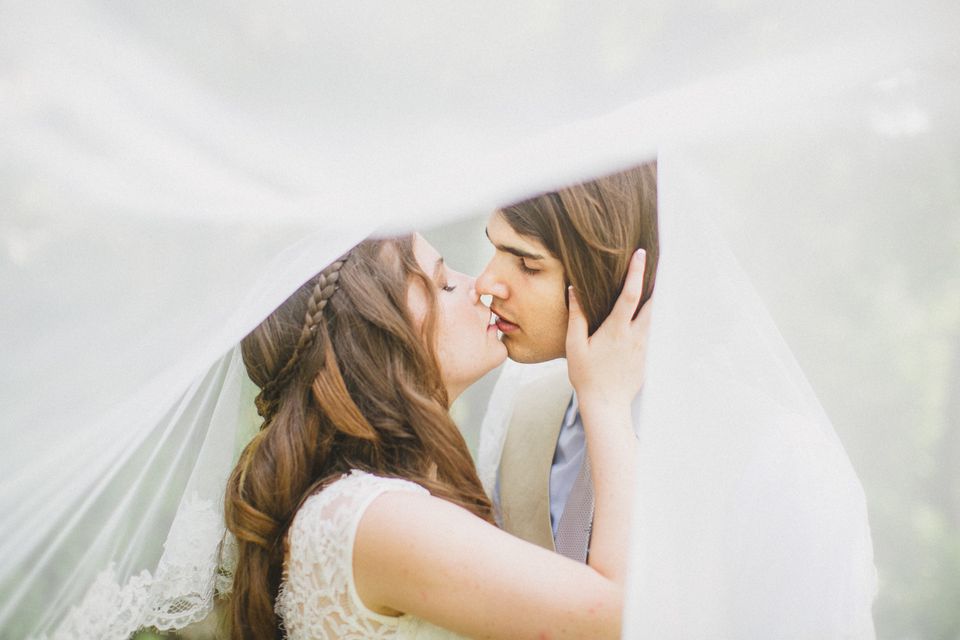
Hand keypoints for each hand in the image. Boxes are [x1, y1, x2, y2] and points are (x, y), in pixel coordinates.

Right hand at [566, 248, 651, 408]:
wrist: (607, 405)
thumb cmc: (587, 376)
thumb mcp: (575, 346)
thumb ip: (577, 316)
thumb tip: (574, 291)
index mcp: (617, 330)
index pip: (631, 294)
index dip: (636, 272)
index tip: (640, 254)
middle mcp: (635, 335)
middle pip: (653, 302)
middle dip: (656, 282)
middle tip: (658, 265)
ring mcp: (644, 346)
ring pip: (654, 317)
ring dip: (654, 300)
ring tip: (652, 286)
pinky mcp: (646, 356)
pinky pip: (651, 332)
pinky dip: (650, 319)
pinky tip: (643, 317)